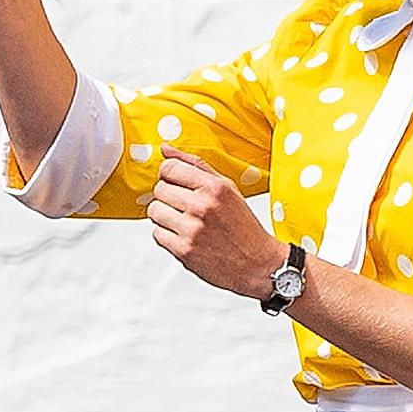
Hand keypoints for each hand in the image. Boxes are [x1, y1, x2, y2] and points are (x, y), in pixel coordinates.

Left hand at [147, 163, 289, 302]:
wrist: (258, 263)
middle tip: (185, 206)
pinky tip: (184, 236)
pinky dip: (166, 235)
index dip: (170, 175)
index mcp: (215, 187)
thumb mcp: (227, 188)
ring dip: (165, 215)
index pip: (169, 168)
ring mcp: (191, 229)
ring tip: (184, 221)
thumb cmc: (242, 225)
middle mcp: (202, 206)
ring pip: (154, 211)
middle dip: (169, 196)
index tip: (176, 182)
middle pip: (159, 189)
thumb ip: (195, 165)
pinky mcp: (183, 251)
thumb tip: (166, 148)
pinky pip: (157, 234)